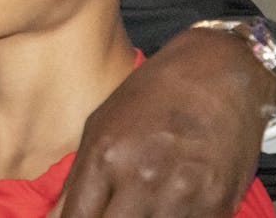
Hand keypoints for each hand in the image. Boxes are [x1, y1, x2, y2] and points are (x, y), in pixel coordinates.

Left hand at [56, 27, 275, 216]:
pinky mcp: (218, 204)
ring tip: (139, 209)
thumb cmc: (153, 95)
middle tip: (112, 211)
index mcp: (107, 155)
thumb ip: (77, 179)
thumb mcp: (100, 126)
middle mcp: (143, 177)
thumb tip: (57, 217)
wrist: (216, 73)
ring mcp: (183, 195)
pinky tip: (168, 209)